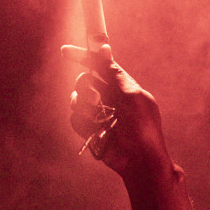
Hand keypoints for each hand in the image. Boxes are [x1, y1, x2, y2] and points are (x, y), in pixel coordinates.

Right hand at [63, 43, 168, 178]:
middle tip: (96, 99)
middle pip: (84, 81)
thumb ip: (115, 74)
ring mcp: (99, 114)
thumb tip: (104, 48)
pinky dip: (83, 124)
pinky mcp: (91, 130)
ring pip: (76, 100)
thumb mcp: (133, 96)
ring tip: (99, 119)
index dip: (83, 57)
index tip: (65, 52)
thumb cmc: (143, 128)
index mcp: (122, 87)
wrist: (140, 160)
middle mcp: (109, 98)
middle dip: (85, 88)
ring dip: (85, 108)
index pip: (99, 66)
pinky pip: (75, 119)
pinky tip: (96, 132)